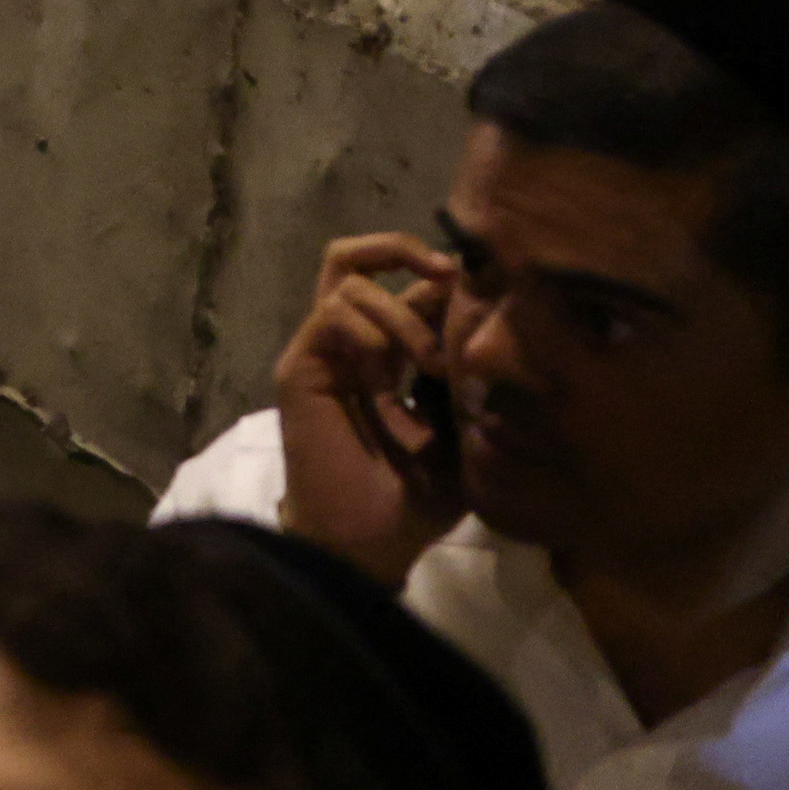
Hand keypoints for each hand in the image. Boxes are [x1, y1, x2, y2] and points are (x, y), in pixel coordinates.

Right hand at [270, 231, 467, 578]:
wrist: (369, 538)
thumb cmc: (415, 496)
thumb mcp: (461, 431)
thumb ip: (463, 380)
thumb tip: (486, 329)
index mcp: (388, 357)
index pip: (408, 289)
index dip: (440, 280)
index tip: (483, 295)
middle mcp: (351, 344)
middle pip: (357, 259)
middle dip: (404, 250)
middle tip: (449, 273)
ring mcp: (323, 352)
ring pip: (348, 280)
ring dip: (400, 315)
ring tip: (428, 363)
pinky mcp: (302, 366)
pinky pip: (331, 314)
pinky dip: (369, 332)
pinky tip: (391, 377)